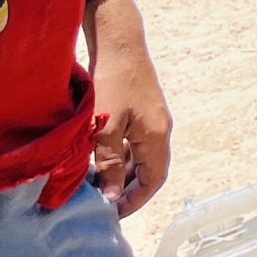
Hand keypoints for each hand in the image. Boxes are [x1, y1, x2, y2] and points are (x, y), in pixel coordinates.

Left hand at [88, 0, 171, 215]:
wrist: (120, 42)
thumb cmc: (113, 81)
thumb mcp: (105, 126)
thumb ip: (108, 163)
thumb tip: (112, 196)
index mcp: (156, 135)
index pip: (154, 179)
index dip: (136, 200)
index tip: (114, 213)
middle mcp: (160, 129)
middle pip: (150, 170)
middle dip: (129, 190)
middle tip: (104, 202)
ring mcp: (152, 118)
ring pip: (141, 156)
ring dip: (123, 173)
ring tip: (96, 182)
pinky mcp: (142, 109)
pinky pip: (135, 142)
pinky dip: (119, 156)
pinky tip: (98, 157)